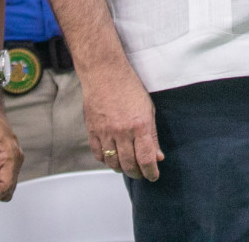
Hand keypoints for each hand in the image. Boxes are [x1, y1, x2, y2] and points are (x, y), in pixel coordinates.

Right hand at [80, 60, 162, 180]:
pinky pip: (98, 154)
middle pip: (129, 165)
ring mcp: (105, 132)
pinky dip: (106, 160)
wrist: (104, 72)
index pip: (146, 159)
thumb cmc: (129, 87)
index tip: (153, 176)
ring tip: (127, 166)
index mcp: (140, 125)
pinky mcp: (92, 130)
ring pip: (113, 162)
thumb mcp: (148, 109)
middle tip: (140, 173)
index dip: (151, 172)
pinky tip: (112, 157)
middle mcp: (122, 131)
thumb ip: (152, 135)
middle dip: (137, 173)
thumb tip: (157, 157)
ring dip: (121, 168)